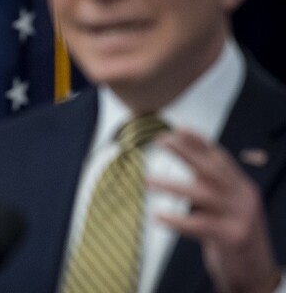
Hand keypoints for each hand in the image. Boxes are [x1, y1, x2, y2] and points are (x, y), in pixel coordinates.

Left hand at [148, 129, 280, 292]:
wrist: (256, 274)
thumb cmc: (233, 237)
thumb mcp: (225, 207)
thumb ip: (210, 186)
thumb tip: (187, 160)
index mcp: (242, 187)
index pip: (220, 158)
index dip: (200, 142)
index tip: (179, 128)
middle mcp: (244, 198)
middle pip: (212, 169)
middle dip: (186, 152)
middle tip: (160, 141)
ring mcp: (241, 217)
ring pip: (203, 194)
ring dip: (172, 185)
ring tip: (147, 180)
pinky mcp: (233, 237)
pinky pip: (201, 225)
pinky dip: (178, 220)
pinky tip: (158, 216)